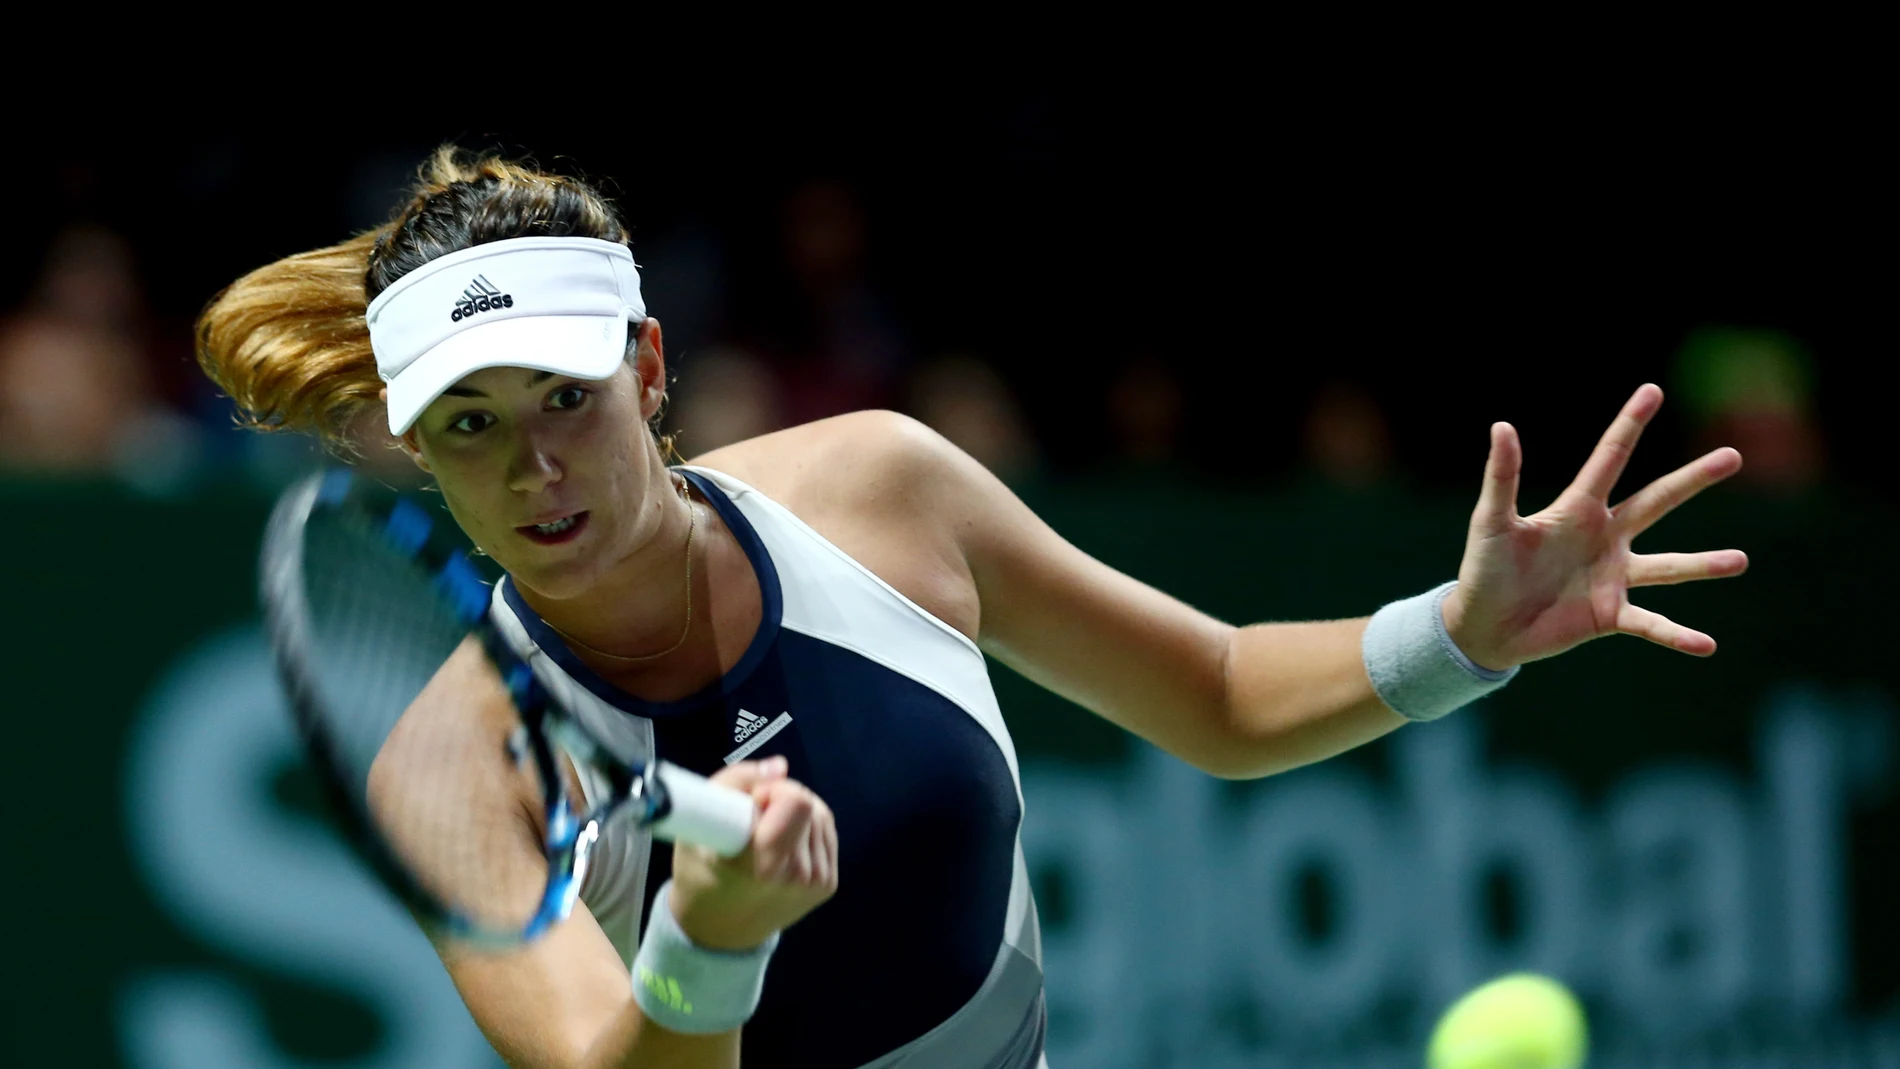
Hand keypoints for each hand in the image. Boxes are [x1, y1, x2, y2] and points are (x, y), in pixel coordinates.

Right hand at [667, 756, 838, 950]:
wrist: (719, 929)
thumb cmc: (701, 869)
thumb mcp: (699, 819)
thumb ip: (736, 781)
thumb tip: (781, 767)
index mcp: (759, 864)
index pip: (796, 802)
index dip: (774, 791)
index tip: (751, 803)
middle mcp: (794, 876)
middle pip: (809, 804)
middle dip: (783, 799)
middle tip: (756, 816)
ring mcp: (815, 883)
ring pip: (821, 815)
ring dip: (797, 812)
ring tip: (767, 830)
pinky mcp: (828, 885)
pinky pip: (826, 834)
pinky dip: (807, 829)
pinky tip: (783, 843)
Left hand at [1442, 384, 1748, 669]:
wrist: (1482, 625)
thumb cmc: (1485, 568)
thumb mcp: (1492, 521)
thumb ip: (1502, 477)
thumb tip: (1501, 425)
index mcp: (1577, 509)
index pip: (1610, 459)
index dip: (1629, 425)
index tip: (1653, 390)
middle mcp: (1605, 538)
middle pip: (1656, 501)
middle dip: (1692, 479)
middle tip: (1734, 455)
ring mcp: (1612, 577)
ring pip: (1668, 567)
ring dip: (1702, 564)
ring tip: (1740, 560)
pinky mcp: (1610, 615)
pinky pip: (1650, 624)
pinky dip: (1676, 635)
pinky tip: (1706, 645)